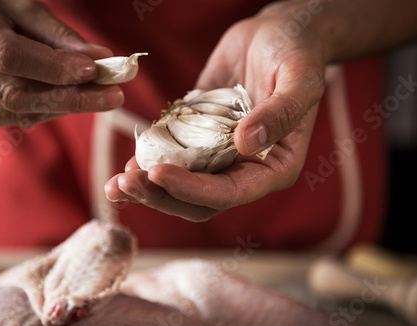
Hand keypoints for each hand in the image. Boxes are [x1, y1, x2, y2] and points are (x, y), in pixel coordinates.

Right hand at [0, 0, 123, 127]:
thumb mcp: (19, 5)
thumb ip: (58, 35)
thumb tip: (101, 59)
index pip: (10, 55)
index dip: (55, 68)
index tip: (96, 71)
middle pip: (14, 93)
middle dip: (70, 98)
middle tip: (112, 96)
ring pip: (15, 113)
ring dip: (61, 107)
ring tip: (93, 95)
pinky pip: (9, 121)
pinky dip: (41, 113)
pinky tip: (58, 99)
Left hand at [105, 2, 325, 220]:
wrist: (275, 34)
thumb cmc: (297, 52)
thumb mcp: (299, 77)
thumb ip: (281, 112)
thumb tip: (246, 143)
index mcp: (273, 167)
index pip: (230, 193)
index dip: (193, 189)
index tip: (159, 174)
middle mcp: (244, 168)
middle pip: (199, 200)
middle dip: (162, 195)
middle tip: (126, 183)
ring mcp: (219, 154)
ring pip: (181, 186)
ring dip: (148, 188)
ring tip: (117, 183)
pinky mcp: (199, 136)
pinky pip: (172, 157)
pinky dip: (149, 163)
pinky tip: (127, 163)